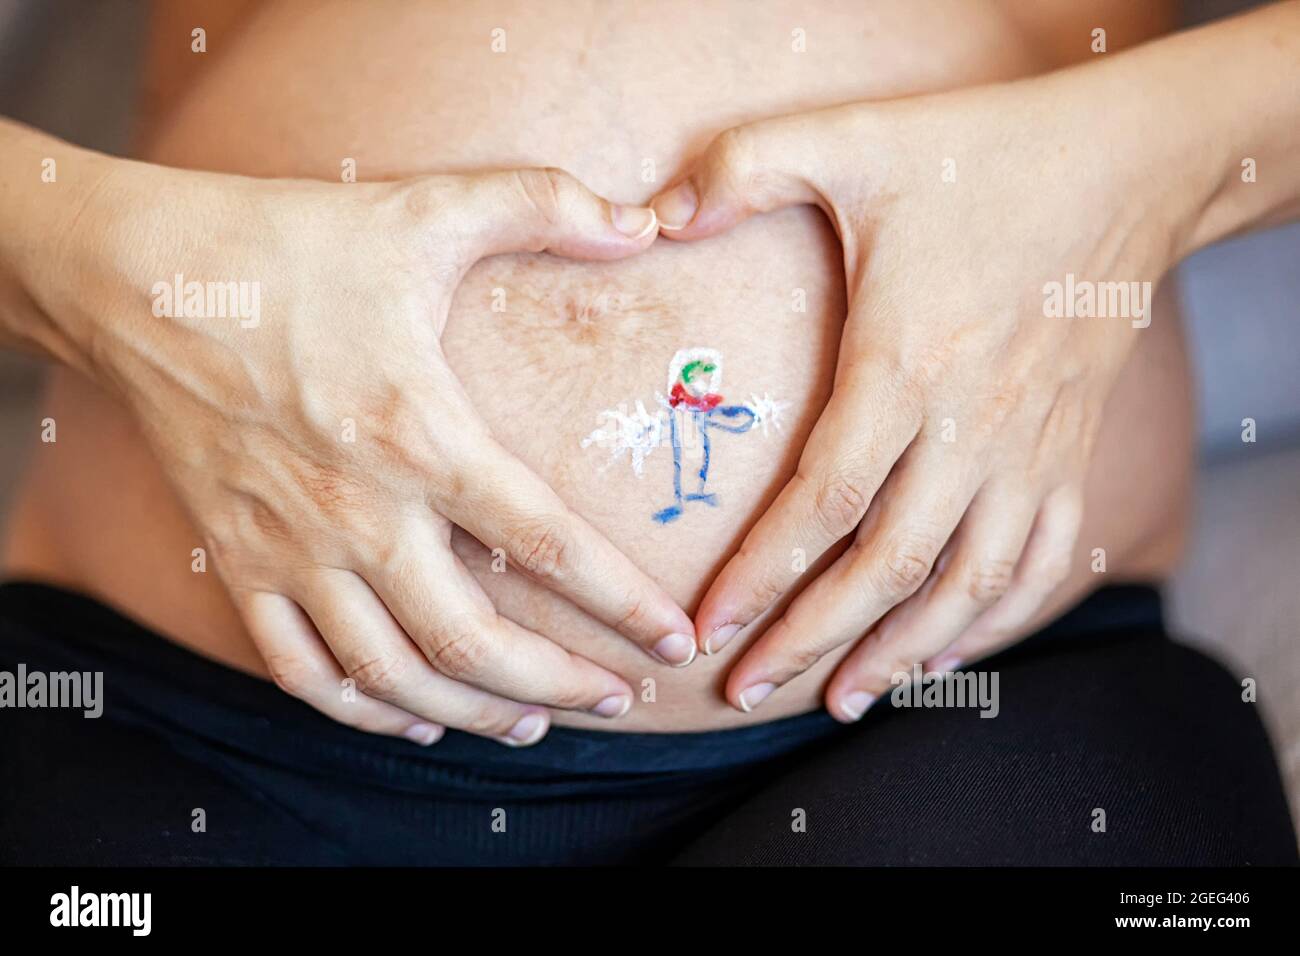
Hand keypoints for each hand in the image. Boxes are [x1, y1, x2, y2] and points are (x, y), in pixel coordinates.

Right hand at [68, 161, 690, 744]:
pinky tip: (412, 717)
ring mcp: (291, 547)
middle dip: (559, 684)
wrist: (140, 279)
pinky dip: (363, 711)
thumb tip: (646, 221)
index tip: (671, 642)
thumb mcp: (427, 210)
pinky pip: (301, 669)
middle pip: (472, 642)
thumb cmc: (291, 244)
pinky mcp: (238, 562)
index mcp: (419, 433)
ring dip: (471, 713)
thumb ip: (545, 205)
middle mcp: (358, 510)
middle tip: (615, 698)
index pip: (545, 544)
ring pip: (392, 676)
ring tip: (531, 721)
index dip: (621, 604)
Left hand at [651, 78, 1174, 719]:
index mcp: (906, 367)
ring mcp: (1033, 451)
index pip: (822, 504)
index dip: (760, 578)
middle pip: (888, 567)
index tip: (708, 630)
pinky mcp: (1072, 454)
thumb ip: (742, 169)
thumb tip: (651, 216)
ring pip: (968, 585)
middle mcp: (973, 428)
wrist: (1126, 166)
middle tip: (748, 690)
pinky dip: (994, 624)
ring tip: (842, 699)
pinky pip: (1041, 565)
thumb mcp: (850, 139)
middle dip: (811, 639)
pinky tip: (946, 655)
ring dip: (902, 652)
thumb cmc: (981, 156)